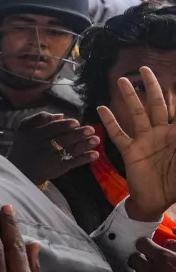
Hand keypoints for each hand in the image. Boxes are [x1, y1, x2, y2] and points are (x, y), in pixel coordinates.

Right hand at [7, 112, 99, 184]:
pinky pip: (73, 163)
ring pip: (70, 151)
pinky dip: (84, 159)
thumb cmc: (24, 145)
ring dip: (84, 146)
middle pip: (63, 139)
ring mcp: (52, 159)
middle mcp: (44, 147)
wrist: (20, 169)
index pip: (53, 129)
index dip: (65, 126)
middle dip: (78, 135)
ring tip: (96, 140)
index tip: (76, 122)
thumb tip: (60, 115)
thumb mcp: (24, 127)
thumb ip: (39, 118)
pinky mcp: (58, 169)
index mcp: (37, 135)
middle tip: (91, 129)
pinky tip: (95, 155)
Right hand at [99, 67, 175, 221]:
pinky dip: (110, 122)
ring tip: (123, 81)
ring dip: (130, 97)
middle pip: (157, 104)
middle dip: (152, 87)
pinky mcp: (130, 151)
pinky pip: (119, 134)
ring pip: (137, 113)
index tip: (174, 77)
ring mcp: (145, 140)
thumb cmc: (175, 183)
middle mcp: (161, 133)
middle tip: (145, 69)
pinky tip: (102, 109)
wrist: (156, 202)